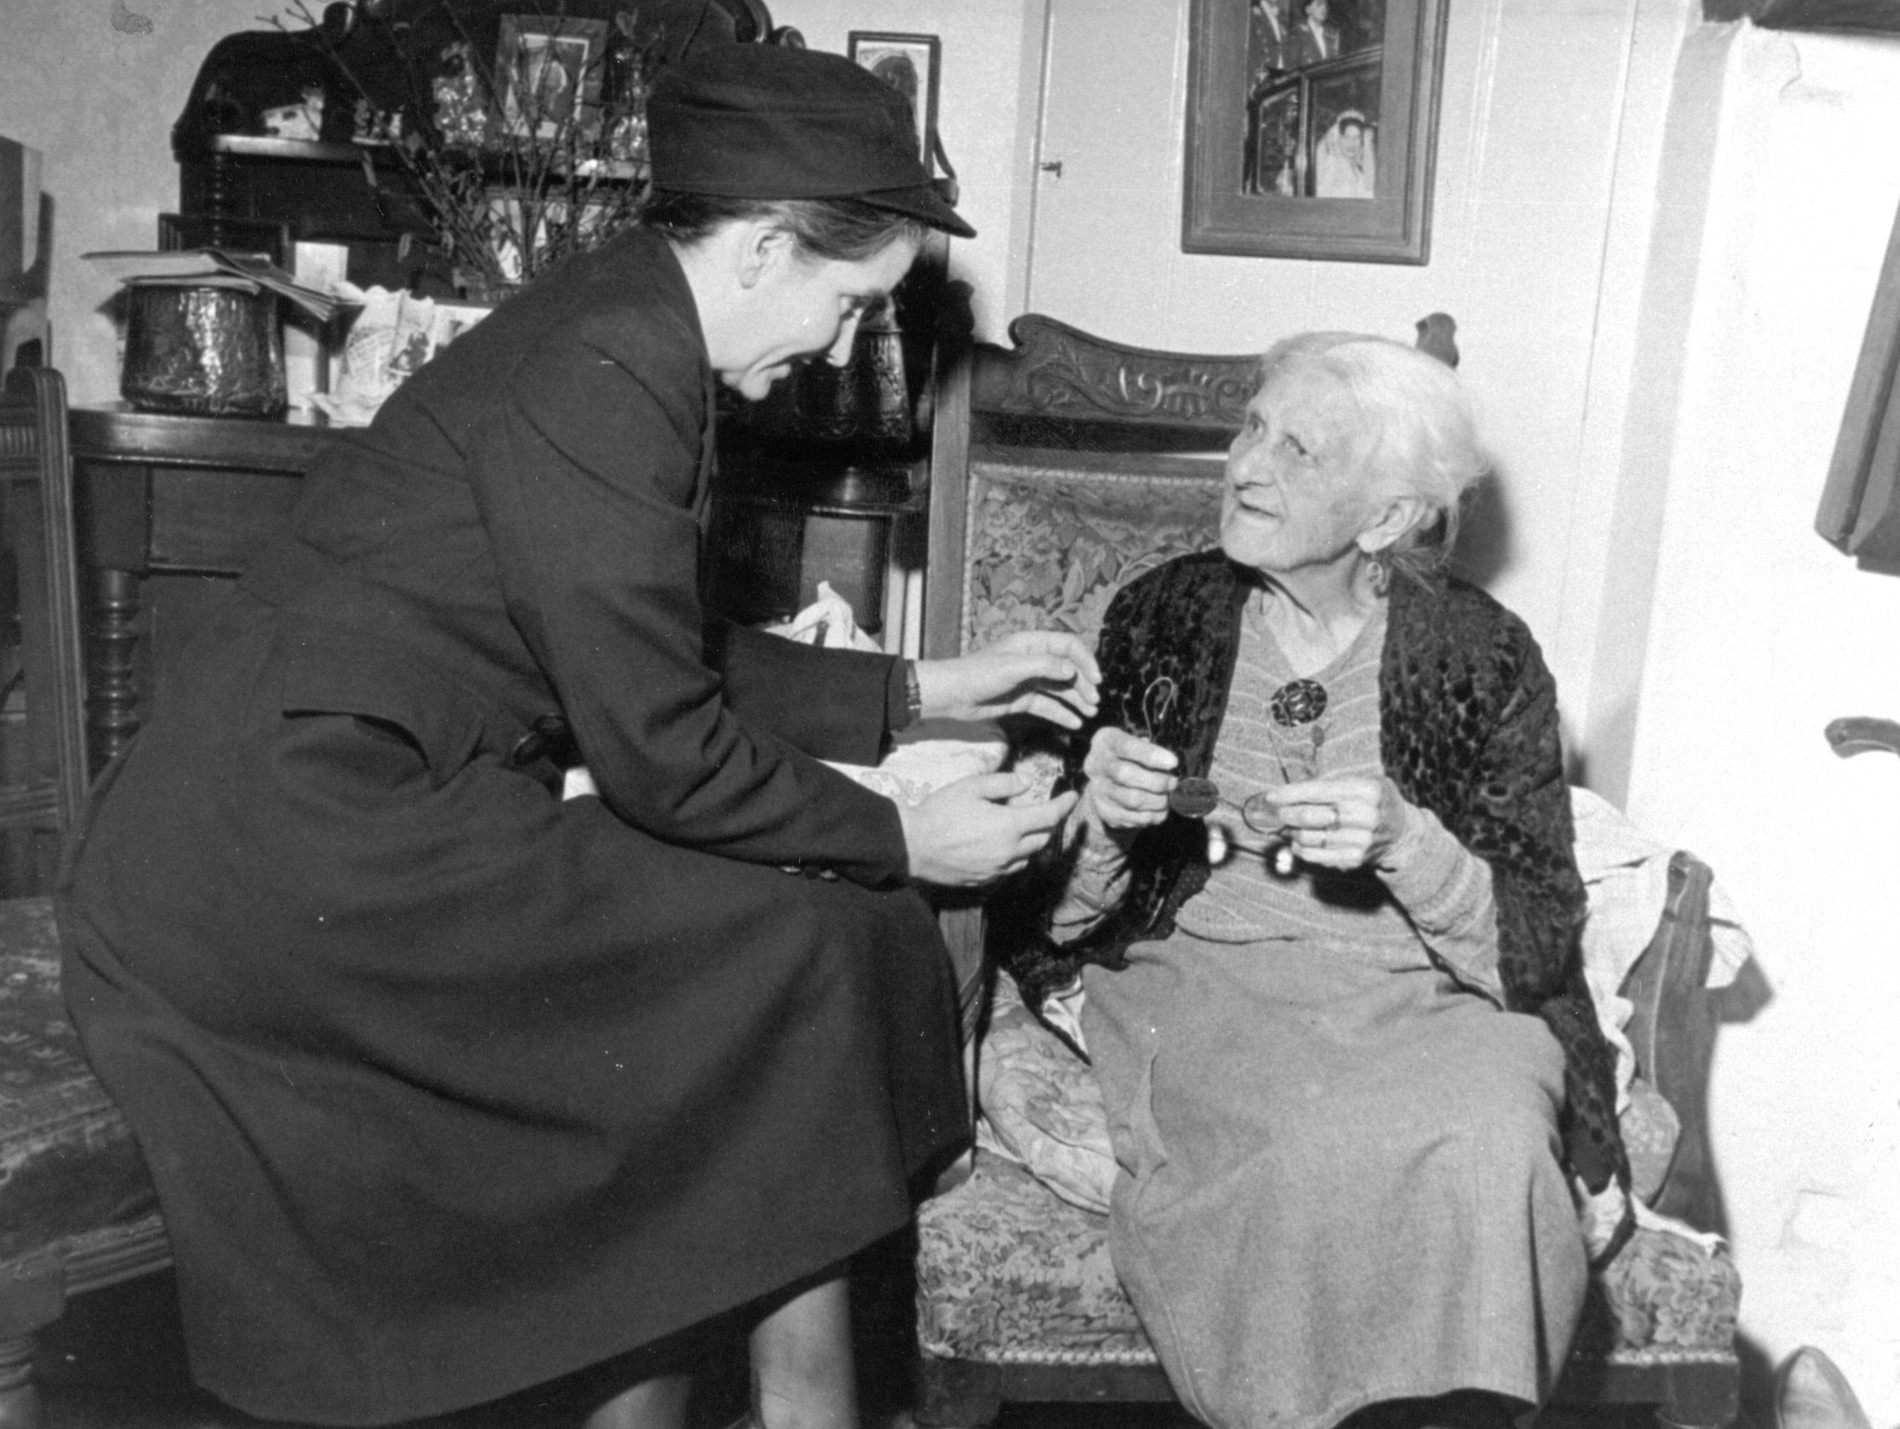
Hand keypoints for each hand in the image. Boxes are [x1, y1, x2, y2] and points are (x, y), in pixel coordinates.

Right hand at [897, 772, 1080, 886]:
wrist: (912, 845)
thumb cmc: (940, 812)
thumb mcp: (971, 787)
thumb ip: (1003, 783)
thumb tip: (1025, 784)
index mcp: (1009, 826)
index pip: (1049, 816)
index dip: (1064, 805)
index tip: (1073, 796)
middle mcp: (1009, 852)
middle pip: (1042, 838)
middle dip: (1048, 824)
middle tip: (1044, 810)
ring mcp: (998, 870)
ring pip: (1027, 856)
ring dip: (1031, 842)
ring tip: (1021, 828)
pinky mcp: (985, 880)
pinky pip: (1009, 868)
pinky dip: (1013, 856)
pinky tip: (1001, 846)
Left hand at [914, 631, 1100, 729]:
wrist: (952, 695)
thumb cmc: (978, 674)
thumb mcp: (1012, 668)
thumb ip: (1043, 666)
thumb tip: (1071, 670)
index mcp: (1032, 643)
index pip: (1068, 646)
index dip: (1085, 660)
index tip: (1096, 679)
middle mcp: (1033, 660)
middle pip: (1068, 669)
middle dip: (1084, 684)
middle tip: (1094, 701)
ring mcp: (1028, 681)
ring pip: (1060, 689)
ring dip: (1077, 700)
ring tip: (1091, 714)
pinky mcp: (1022, 700)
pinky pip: (1048, 706)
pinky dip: (1062, 714)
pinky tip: (1074, 724)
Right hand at [1078, 726, 1177, 834]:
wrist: (1106, 782)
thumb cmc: (1129, 758)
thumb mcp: (1137, 744)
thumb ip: (1151, 750)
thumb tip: (1171, 765)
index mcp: (1105, 741)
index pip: (1126, 746)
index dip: (1151, 755)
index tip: (1173, 763)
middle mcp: (1096, 765)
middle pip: (1125, 774)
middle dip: (1156, 781)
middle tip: (1173, 783)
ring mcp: (1098, 790)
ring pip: (1131, 799)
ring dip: (1157, 800)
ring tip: (1168, 797)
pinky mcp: (1105, 812)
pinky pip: (1134, 817)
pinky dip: (1153, 815)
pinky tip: (1159, 809)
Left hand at [1254, 775, 1411, 869]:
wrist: (1402, 834)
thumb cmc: (1375, 801)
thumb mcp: (1363, 781)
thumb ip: (1332, 783)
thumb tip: (1292, 791)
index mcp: (1367, 790)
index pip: (1318, 791)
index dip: (1289, 794)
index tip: (1270, 796)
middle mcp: (1366, 816)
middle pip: (1310, 816)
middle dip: (1286, 813)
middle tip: (1278, 812)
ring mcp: (1360, 840)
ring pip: (1309, 837)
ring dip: (1291, 831)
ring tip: (1289, 825)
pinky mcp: (1354, 858)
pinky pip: (1315, 855)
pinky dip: (1299, 848)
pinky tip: (1297, 841)